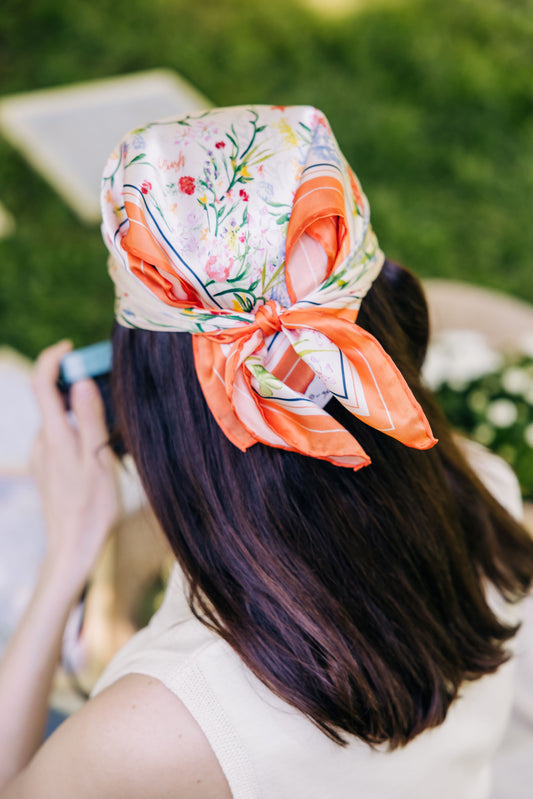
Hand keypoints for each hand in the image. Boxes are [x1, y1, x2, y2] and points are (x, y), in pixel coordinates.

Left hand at [30, 341, 119, 598]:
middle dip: (75, 383)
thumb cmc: (91, 507)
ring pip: (59, 419)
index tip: (71, 348)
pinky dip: (77, 429)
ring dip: (79, 410)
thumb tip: (82, 382)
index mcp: (54, 436)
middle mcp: (43, 441)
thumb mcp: (98, 460)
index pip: (42, 384)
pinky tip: (99, 447)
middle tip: (106, 383)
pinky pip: (61, 436)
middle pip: (52, 398)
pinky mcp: (49, 467)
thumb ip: (90, 419)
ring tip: (110, 422)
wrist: (73, 547)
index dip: (53, 359)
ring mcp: (43, 455)